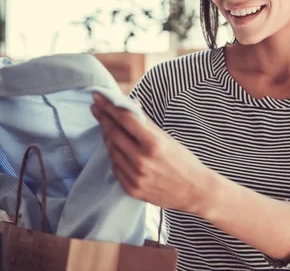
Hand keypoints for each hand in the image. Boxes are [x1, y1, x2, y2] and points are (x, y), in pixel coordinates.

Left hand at [90, 92, 212, 213]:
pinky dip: (114, 155)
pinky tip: (116, 148)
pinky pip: (115, 167)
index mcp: (153, 144)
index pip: (125, 119)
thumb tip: (130, 104)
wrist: (194, 192)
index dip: (109, 106)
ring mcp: (135, 177)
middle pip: (113, 134)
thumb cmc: (183, 161)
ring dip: (107, 136)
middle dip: (103, 118)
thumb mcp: (167, 138)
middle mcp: (142, 161)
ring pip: (112, 151)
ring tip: (107, 127)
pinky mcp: (131, 189)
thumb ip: (146, 122)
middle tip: (96, 108)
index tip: (98, 96)